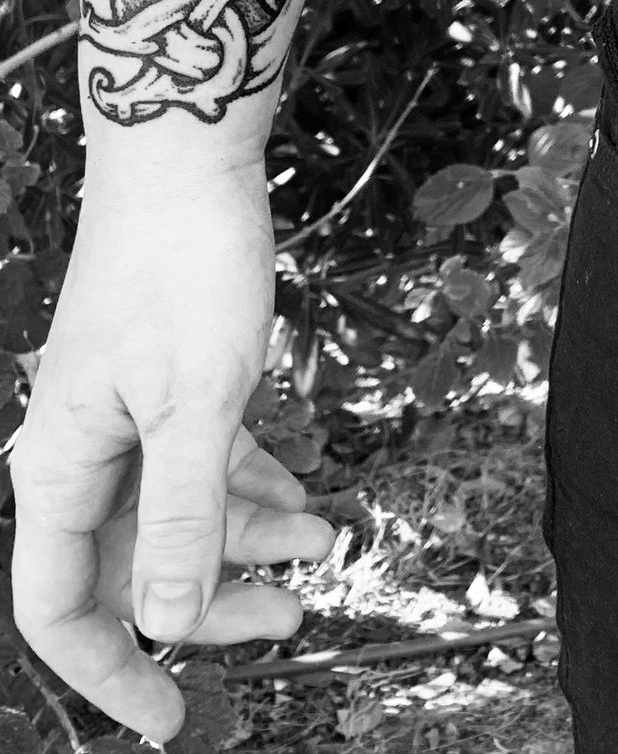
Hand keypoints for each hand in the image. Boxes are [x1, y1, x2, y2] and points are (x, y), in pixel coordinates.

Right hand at [10, 162, 333, 742]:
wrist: (187, 154)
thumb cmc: (181, 263)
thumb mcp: (194, 400)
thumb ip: (179, 514)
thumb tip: (162, 620)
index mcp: (60, 468)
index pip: (59, 610)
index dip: (109, 674)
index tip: (171, 721)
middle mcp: (85, 453)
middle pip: (133, 569)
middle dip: (209, 606)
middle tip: (290, 621)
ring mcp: (129, 417)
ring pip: (179, 516)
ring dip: (247, 545)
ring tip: (323, 549)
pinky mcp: (173, 382)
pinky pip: (207, 463)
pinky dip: (255, 488)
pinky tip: (308, 502)